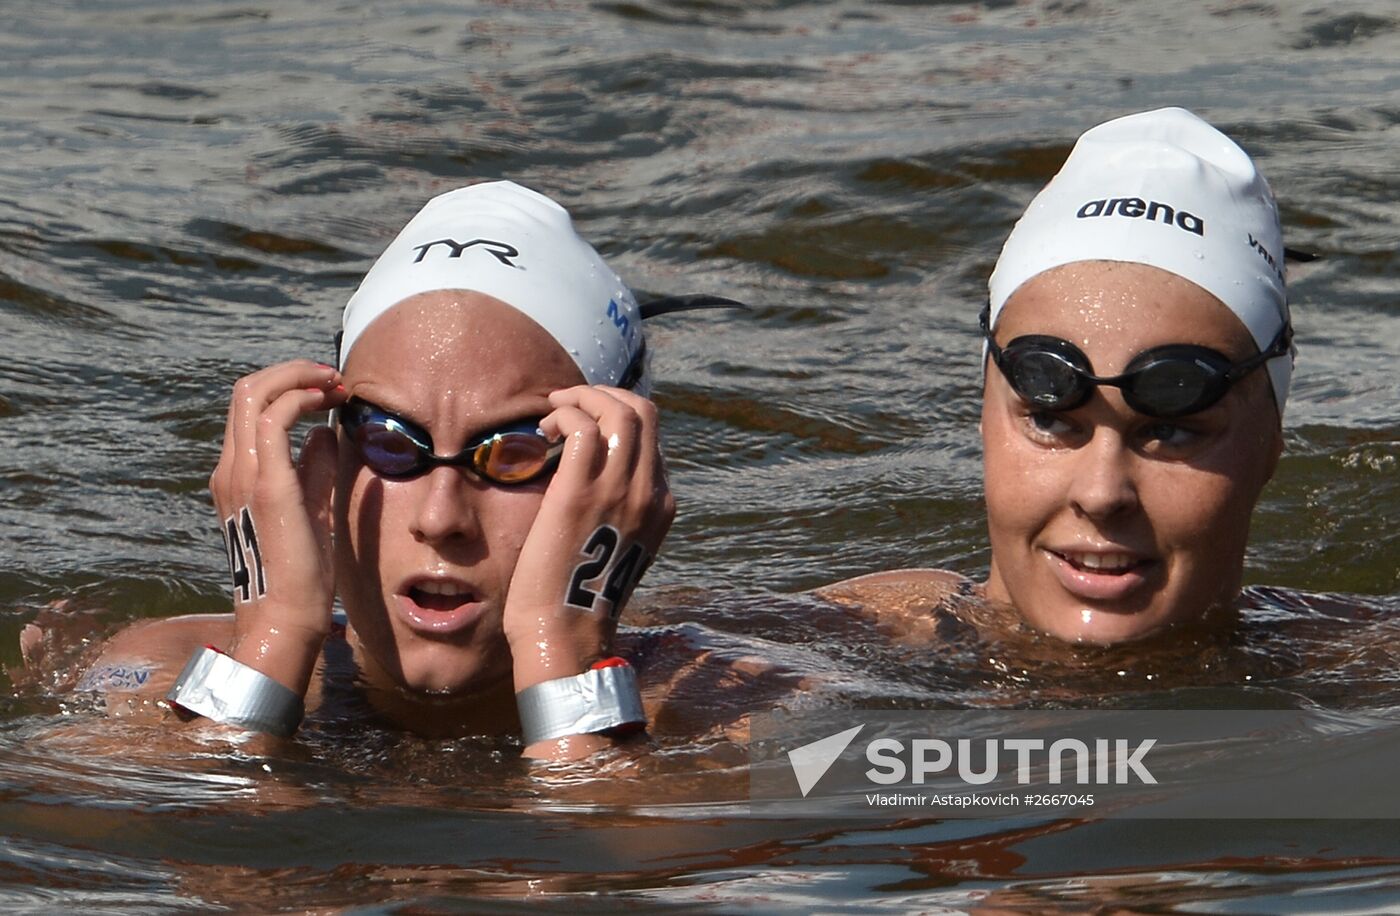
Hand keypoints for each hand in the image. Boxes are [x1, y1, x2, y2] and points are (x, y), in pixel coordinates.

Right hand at [207, 359, 347, 694]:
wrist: (286, 617)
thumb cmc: (301, 572)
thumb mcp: (311, 507)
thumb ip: (313, 469)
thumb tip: (323, 433)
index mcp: (237, 475)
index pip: (251, 408)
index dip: (288, 385)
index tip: (329, 390)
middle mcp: (231, 469)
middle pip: (246, 391)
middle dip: (293, 372)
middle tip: (334, 378)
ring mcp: (241, 475)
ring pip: (253, 394)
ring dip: (299, 377)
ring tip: (335, 384)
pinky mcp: (266, 484)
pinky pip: (274, 418)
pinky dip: (300, 397)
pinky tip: (326, 402)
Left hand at [503, 385, 674, 694]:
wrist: (565, 632)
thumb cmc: (577, 598)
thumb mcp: (617, 549)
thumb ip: (617, 513)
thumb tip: (592, 483)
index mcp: (661, 506)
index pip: (652, 440)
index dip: (618, 418)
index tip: (585, 421)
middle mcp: (647, 493)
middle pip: (645, 412)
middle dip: (606, 393)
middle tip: (572, 401)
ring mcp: (618, 491)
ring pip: (618, 411)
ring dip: (583, 396)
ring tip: (554, 408)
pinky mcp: (580, 493)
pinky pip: (584, 427)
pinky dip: (566, 414)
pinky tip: (546, 428)